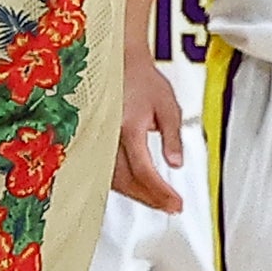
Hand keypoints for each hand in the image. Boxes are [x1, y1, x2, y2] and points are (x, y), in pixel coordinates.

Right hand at [112, 59, 185, 209]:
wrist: (119, 63)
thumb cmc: (141, 79)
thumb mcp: (168, 105)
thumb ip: (172, 136)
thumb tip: (176, 164)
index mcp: (129, 126)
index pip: (144, 170)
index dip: (160, 191)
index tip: (176, 202)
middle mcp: (109, 136)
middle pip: (127, 182)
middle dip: (151, 199)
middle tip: (171, 206)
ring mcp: (99, 140)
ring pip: (113, 181)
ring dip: (137, 195)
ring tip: (159, 201)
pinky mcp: (95, 142)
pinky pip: (105, 171)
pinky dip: (123, 185)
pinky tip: (137, 189)